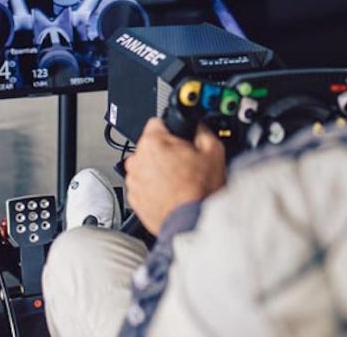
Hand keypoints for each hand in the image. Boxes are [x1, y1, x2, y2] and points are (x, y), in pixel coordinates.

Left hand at [124, 118, 225, 235]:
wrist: (192, 223)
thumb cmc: (199, 192)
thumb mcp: (213, 151)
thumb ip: (202, 130)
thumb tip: (198, 126)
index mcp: (152, 143)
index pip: (157, 122)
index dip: (172, 129)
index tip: (179, 139)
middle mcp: (136, 161)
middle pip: (150, 146)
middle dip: (165, 151)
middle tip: (184, 163)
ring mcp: (133, 182)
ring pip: (145, 166)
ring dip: (157, 170)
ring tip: (178, 181)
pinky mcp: (134, 199)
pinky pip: (143, 185)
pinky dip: (153, 187)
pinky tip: (171, 193)